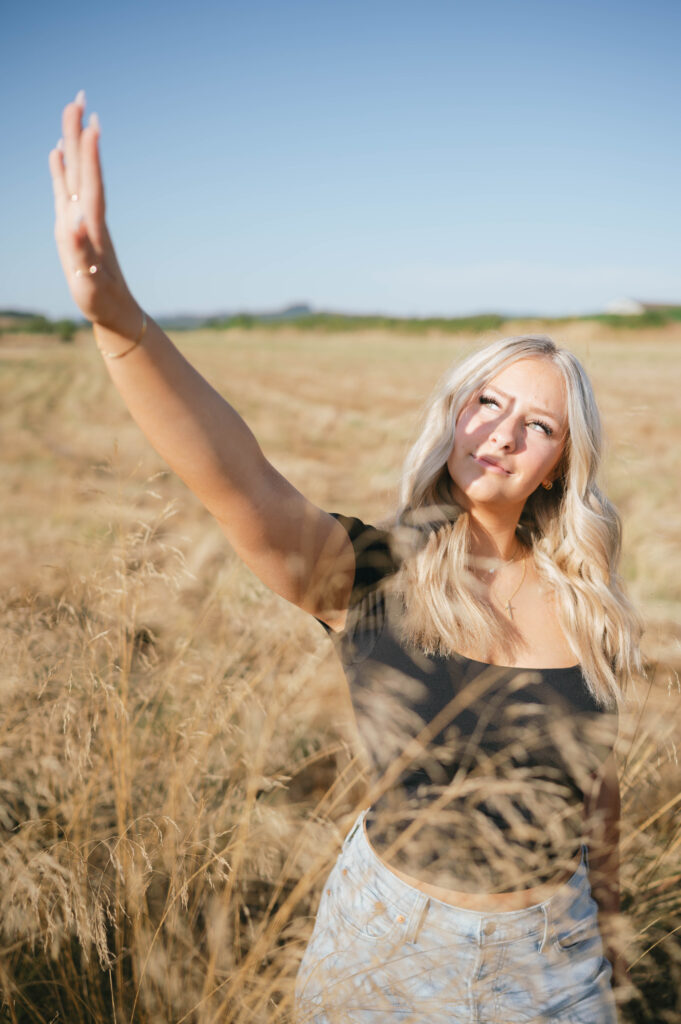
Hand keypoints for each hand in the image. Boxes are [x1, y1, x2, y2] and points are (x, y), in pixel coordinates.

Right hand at [49, 91, 141, 338]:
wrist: (113, 310)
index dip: (90, 157)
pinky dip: (61, 169)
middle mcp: (87, 216)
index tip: (92, 125)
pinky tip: (57, 151)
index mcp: (92, 227)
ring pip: (76, 174)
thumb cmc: (100, 299)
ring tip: (73, 112)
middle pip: (83, 169)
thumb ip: (82, 252)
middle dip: (80, 135)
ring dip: (74, 144)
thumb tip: (77, 225)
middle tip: (79, 98)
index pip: (91, 185)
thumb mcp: (90, 280)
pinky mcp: (75, 225)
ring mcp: (80, 218)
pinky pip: (66, 190)